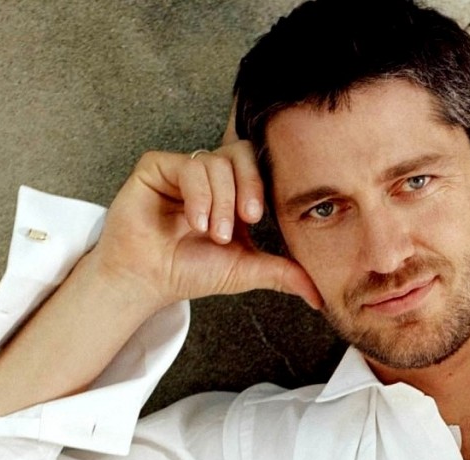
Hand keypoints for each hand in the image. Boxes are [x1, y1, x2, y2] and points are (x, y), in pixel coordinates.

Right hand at [91, 142, 322, 309]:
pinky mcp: (156, 167)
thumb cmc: (191, 271)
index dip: (264, 186)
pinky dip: (198, 195)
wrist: (149, 280)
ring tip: (212, 233)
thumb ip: (284, 274)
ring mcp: (183, 170)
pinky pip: (187, 165)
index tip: (258, 218)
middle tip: (246, 219)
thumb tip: (320, 296)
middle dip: (249, 186)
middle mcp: (210, 177)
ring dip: (220, 201)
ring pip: (216, 162)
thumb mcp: (246, 270)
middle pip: (242, 153)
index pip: (260, 167)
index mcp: (234, 193)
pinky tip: (194, 222)